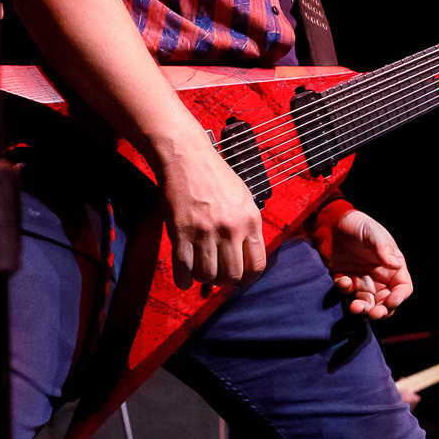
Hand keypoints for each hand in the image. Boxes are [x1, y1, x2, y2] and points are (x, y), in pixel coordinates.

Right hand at [156, 133, 265, 288]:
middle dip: (224, 282)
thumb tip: (244, 256)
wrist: (186, 156)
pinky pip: (184, 267)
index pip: (257, 265)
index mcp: (250, 220)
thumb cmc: (214, 175)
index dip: (248, 280)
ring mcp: (205, 231)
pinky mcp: (181, 231)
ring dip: (203, 279)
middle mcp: (231, 228)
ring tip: (199, 272)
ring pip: (208, 275)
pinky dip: (183, 279)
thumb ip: (247, 227)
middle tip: (217, 278)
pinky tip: (184, 279)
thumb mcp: (243, 198)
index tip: (239, 281)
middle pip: (232, 275)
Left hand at [322, 207, 412, 317]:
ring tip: (356, 307)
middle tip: (374, 314)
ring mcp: (362, 280)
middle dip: (382, 311)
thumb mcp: (373, 232)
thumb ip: (383, 248)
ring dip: (363, 308)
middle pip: (386, 301)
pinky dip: (345, 290)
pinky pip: (347, 293)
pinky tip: (343, 280)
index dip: (399, 297)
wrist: (330, 221)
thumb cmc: (357, 224)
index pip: (402, 287)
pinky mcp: (345, 280)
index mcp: (392, 265)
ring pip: (367, 302)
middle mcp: (379, 276)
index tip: (391, 302)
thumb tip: (395, 264)